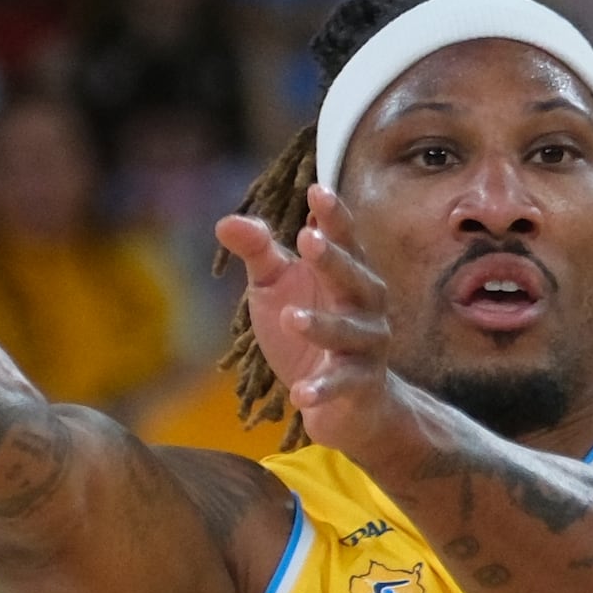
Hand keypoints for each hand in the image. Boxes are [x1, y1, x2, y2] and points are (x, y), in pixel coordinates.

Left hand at [219, 186, 403, 435]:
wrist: (345, 401)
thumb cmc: (309, 330)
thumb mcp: (276, 287)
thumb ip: (259, 253)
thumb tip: (225, 222)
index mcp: (348, 272)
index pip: (345, 239)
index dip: (334, 216)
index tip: (316, 191)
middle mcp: (366, 305)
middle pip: (356, 278)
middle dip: (333, 260)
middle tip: (309, 239)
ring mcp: (367, 346)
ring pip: (349, 333)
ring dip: (322, 326)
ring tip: (291, 319)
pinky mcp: (359, 385)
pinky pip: (342, 385)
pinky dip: (322, 389)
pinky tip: (299, 394)